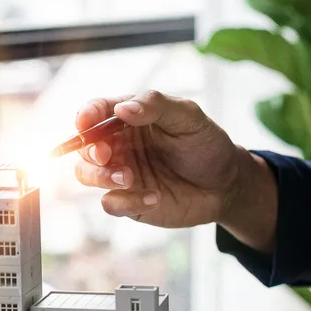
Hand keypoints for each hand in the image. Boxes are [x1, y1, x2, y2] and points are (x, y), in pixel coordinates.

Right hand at [71, 91, 279, 251]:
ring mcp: (122, 174)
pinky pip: (110, 204)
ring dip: (100, 177)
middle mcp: (119, 145)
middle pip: (84, 146)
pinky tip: (154, 197)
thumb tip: (122, 108)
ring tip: (129, 179)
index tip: (85, 122)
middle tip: (107, 156)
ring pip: (86, 175)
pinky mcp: (130, 202)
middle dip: (90, 151)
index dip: (86, 115)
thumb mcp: (188, 116)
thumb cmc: (206, 144)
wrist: (226, 185)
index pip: (96, 112)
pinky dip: (125, 202)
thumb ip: (156, 106)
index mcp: (129, 118)